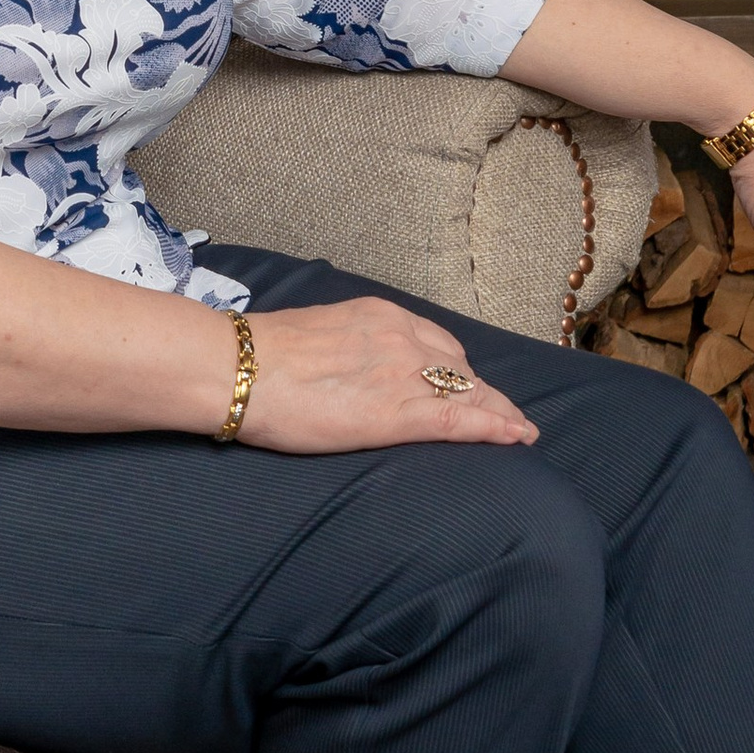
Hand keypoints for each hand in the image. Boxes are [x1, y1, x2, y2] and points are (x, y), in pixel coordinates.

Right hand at [236, 296, 537, 455]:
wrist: (236, 368)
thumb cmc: (257, 356)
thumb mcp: (316, 334)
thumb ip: (347, 347)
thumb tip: (348, 367)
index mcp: (379, 316)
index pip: (436, 343)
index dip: (458, 370)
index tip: (471, 384)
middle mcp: (401, 337)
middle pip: (458, 368)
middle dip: (480, 393)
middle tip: (498, 415)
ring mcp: (403, 372)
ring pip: (468, 393)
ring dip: (498, 413)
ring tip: (517, 431)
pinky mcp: (397, 412)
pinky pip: (459, 419)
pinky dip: (495, 427)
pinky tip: (516, 437)